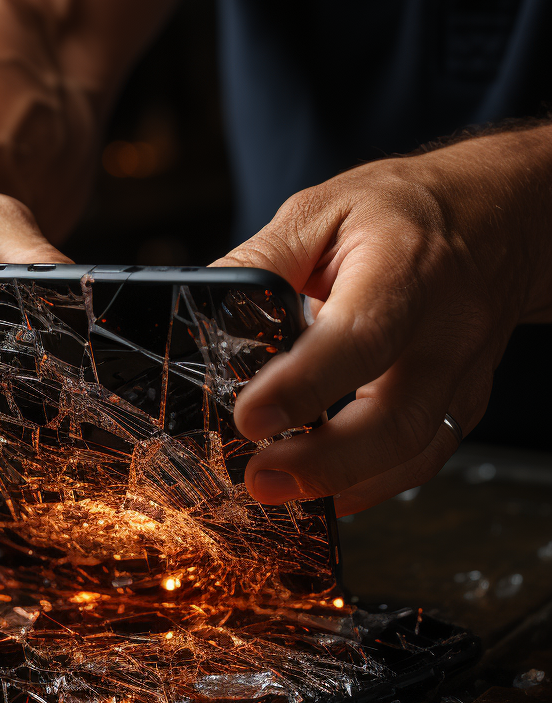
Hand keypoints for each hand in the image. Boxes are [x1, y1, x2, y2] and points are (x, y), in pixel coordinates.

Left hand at [214, 127, 551, 514]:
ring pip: (415, 453)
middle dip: (324, 463)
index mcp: (406, 268)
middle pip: (397, 419)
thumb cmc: (402, 210)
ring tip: (278, 493)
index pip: (359, 337)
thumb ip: (262, 262)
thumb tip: (205, 313)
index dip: (303, 386)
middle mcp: (447, 329)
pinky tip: (322, 493)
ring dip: (343, 484)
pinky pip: (422, 460)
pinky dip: (370, 485)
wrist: (497, 215)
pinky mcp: (464, 402)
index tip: (250, 418)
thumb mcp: (322, 210)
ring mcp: (461, 373)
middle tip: (258, 478)